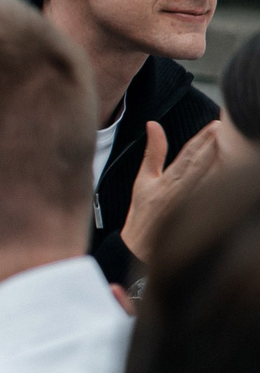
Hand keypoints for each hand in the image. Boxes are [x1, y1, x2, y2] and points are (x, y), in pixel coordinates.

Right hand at [122, 120, 224, 262]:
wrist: (140, 247)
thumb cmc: (143, 214)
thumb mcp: (143, 179)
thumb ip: (153, 151)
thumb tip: (154, 125)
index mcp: (166, 181)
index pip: (187, 155)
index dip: (202, 139)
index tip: (216, 126)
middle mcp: (179, 191)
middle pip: (201, 165)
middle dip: (215, 146)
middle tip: (228, 129)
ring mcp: (189, 205)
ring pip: (209, 180)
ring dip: (220, 162)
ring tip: (233, 146)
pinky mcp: (196, 216)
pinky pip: (211, 196)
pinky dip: (220, 183)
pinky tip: (231, 174)